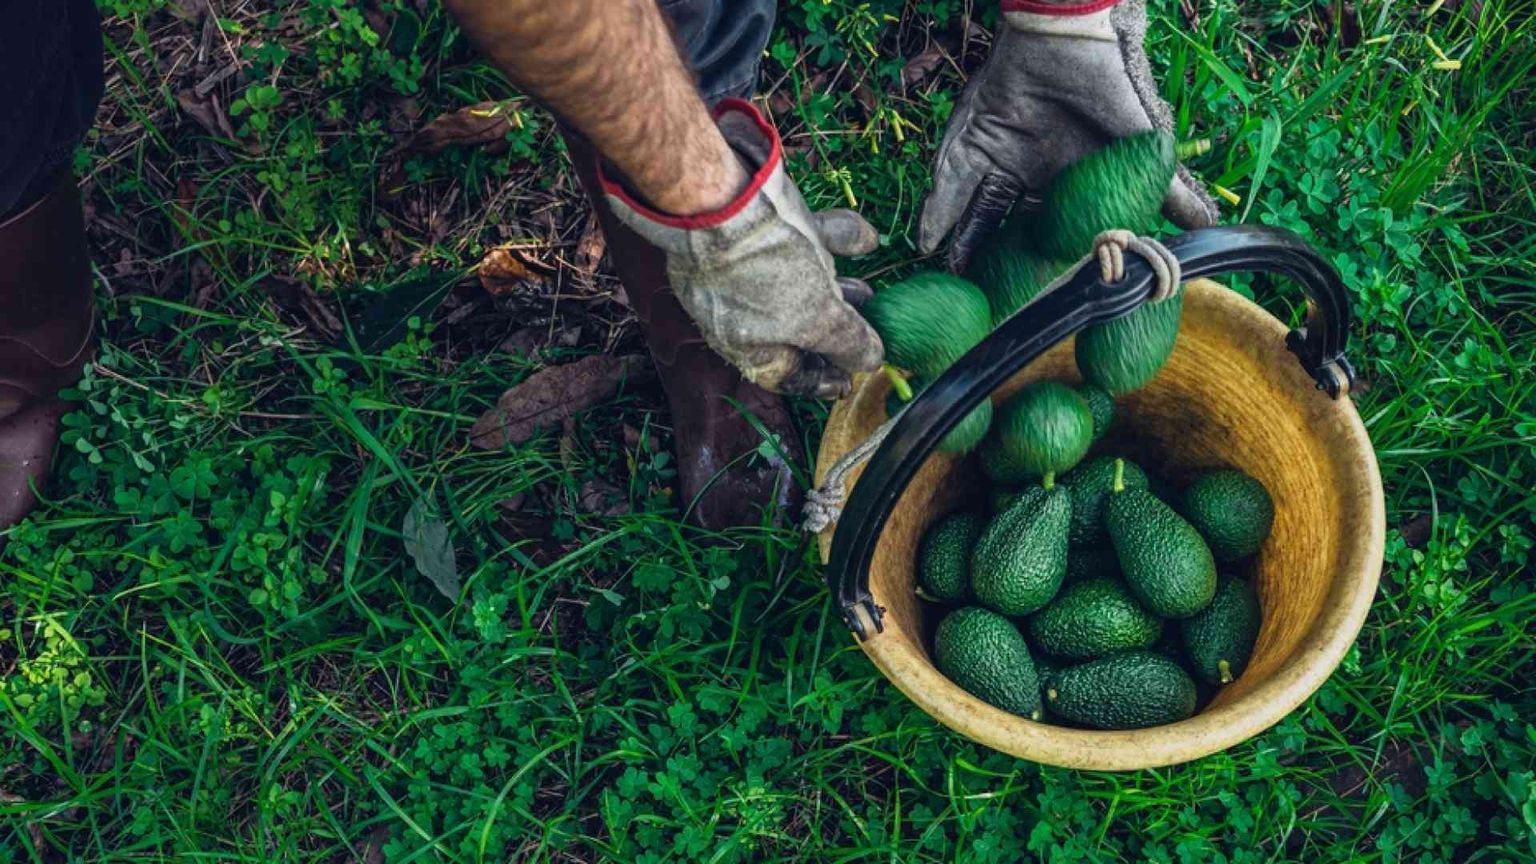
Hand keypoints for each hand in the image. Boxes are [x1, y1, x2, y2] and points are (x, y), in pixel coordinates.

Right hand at [603, 100, 883, 398]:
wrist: (721, 199)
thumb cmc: (766, 273)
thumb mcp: (817, 318)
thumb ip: (846, 343)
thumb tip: (869, 363)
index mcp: (746, 343)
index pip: (785, 375)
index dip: (819, 380)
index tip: (848, 382)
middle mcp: (742, 310)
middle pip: (794, 328)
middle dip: (834, 329)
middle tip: (866, 331)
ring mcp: (748, 268)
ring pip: (800, 281)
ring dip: (838, 284)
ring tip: (870, 288)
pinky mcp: (757, 229)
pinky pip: (800, 240)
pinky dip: (833, 239)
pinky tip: (867, 238)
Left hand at [918, 0, 1217, 270]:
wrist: (1069, 37)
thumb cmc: (1109, 86)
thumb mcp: (1142, 145)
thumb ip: (1169, 189)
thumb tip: (1209, 226)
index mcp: (1064, 182)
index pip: (1051, 232)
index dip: (1043, 264)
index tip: (1036, 300)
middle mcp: (1027, 175)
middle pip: (1007, 229)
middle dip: (994, 263)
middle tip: (984, 302)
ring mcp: (995, 158)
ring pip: (975, 213)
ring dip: (962, 245)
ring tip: (953, 279)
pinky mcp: (969, 140)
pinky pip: (950, 183)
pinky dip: (937, 212)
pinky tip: (927, 240)